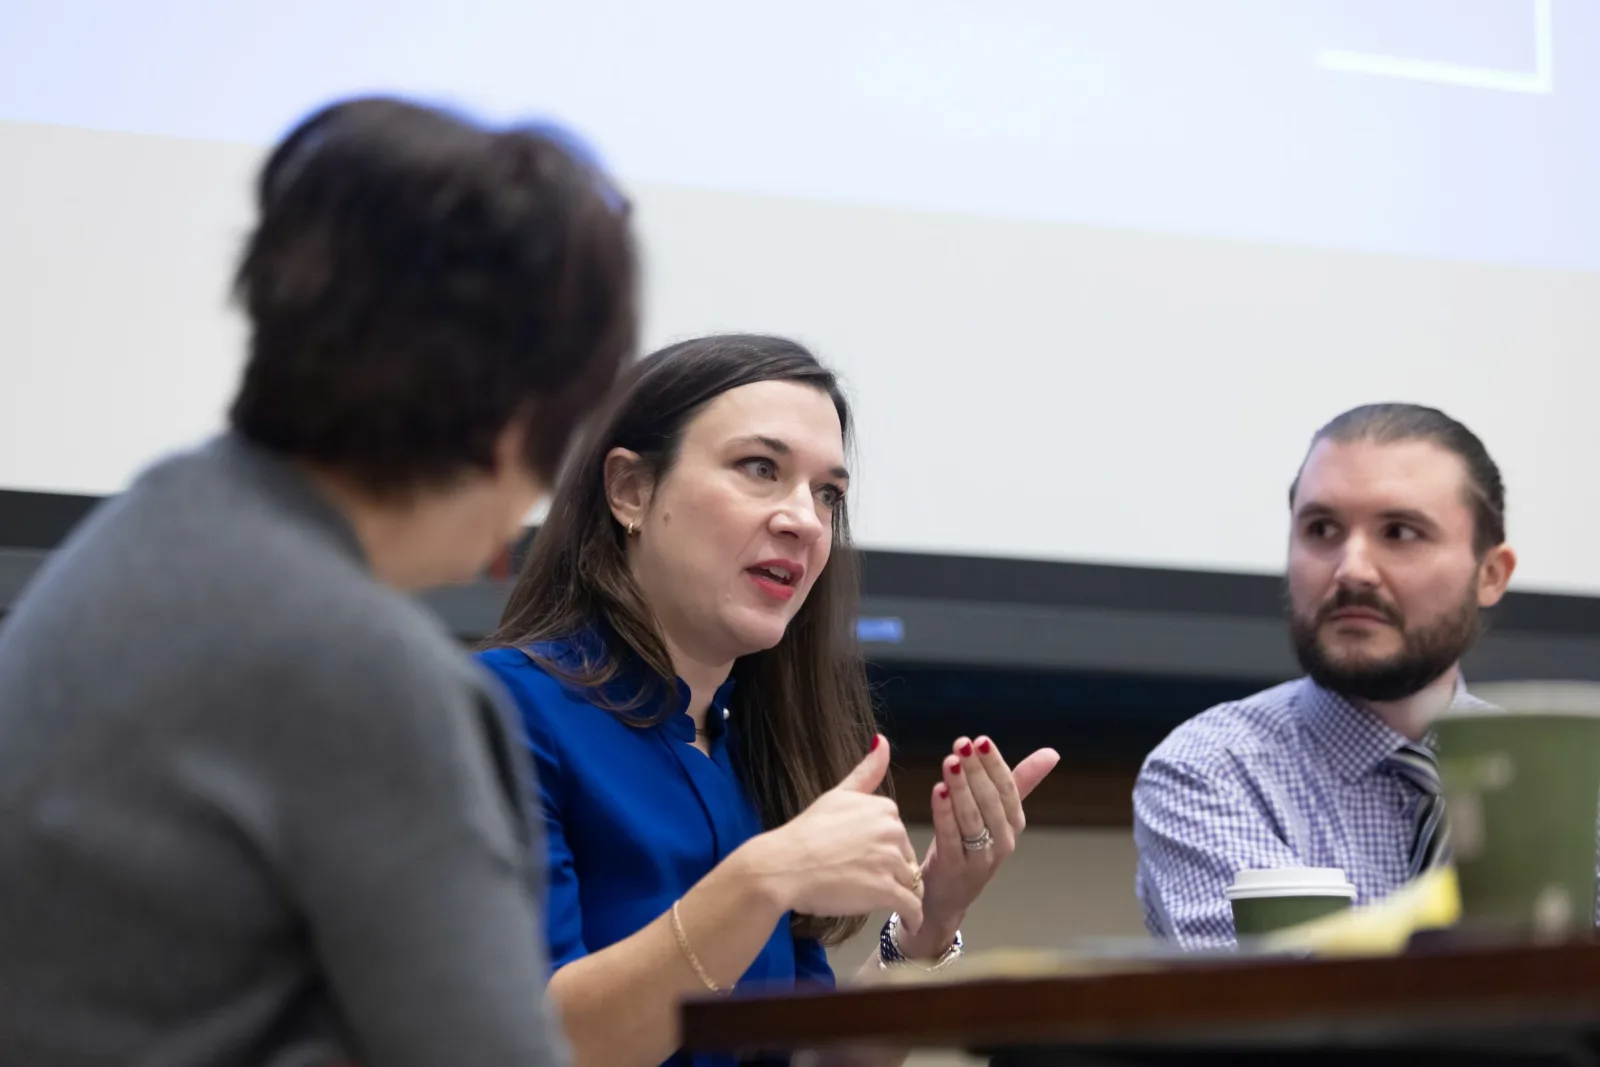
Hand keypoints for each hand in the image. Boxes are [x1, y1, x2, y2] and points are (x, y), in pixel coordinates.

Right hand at [738, 734, 924, 930]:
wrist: (782, 866)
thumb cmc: (804, 833)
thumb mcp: (836, 795)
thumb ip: (866, 771)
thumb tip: (881, 739)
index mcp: (885, 808)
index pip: (898, 836)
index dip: (884, 851)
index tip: (864, 861)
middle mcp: (893, 830)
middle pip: (907, 860)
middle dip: (893, 873)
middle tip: (863, 883)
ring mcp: (890, 861)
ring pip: (911, 884)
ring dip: (901, 896)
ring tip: (879, 903)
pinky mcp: (886, 890)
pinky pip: (913, 908)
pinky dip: (913, 918)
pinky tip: (907, 923)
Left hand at [900, 736, 1059, 957]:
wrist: (947, 896)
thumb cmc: (971, 844)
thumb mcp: (996, 813)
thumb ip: (1020, 782)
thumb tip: (1052, 753)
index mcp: (1013, 824)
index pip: (1008, 789)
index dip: (995, 764)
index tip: (981, 740)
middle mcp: (1002, 841)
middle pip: (990, 801)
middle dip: (976, 770)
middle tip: (961, 744)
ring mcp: (980, 858)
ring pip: (972, 818)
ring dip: (961, 787)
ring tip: (950, 762)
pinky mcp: (955, 868)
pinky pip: (950, 836)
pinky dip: (944, 812)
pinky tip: (938, 790)